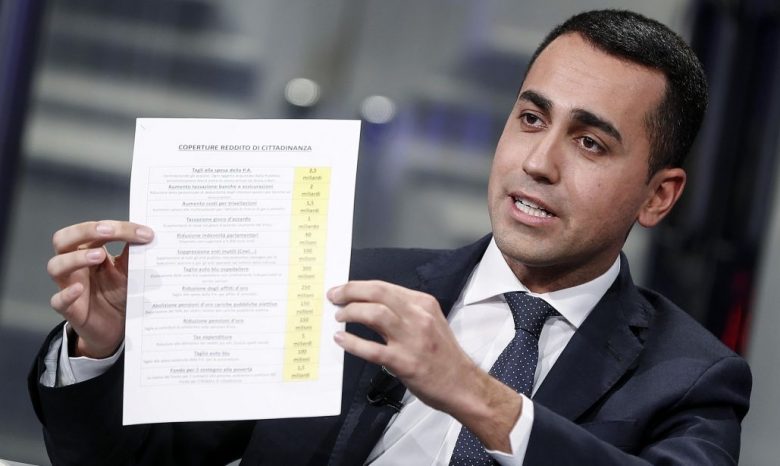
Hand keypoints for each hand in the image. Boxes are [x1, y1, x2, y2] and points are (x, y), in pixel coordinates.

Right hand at [47, 220, 153, 357]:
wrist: (117, 327)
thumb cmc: (119, 293)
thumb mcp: (129, 272)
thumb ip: (133, 254)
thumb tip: (148, 234)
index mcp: (89, 250)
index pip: (94, 231)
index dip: (118, 228)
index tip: (145, 233)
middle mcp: (74, 264)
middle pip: (63, 239)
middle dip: (85, 231)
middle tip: (109, 231)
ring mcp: (68, 285)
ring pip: (56, 266)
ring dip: (76, 258)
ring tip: (99, 256)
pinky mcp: (69, 309)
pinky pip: (58, 300)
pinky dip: (67, 294)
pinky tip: (79, 289)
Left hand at [328, 280, 520, 450]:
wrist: (462, 384)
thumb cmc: (443, 355)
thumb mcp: (430, 322)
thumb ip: (405, 312)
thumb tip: (369, 305)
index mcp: (423, 304)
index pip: (385, 286)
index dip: (358, 286)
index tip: (342, 290)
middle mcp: (418, 317)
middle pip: (378, 293)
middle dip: (350, 292)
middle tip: (333, 297)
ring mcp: (412, 339)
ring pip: (375, 315)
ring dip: (351, 312)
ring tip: (339, 317)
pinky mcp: (405, 362)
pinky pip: (372, 349)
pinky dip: (353, 343)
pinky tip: (341, 340)